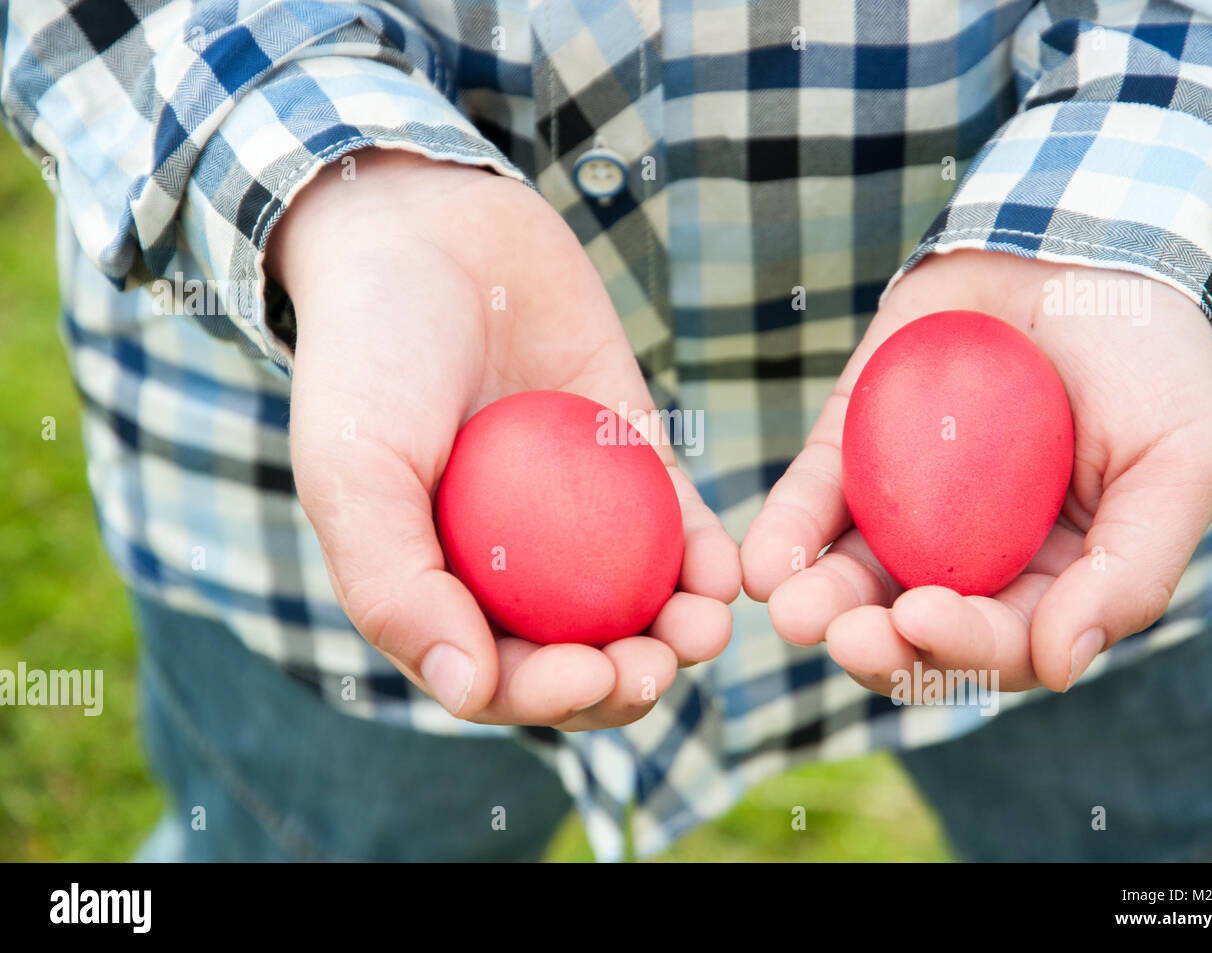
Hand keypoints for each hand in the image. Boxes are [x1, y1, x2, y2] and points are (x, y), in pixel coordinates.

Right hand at [266, 148, 739, 728]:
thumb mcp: (355, 470)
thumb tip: (466, 689)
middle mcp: (507, 564)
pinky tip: (726, 571)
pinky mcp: (630, 460)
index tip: (588, 675)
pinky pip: (676, 526)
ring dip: (676, 632)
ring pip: (635, 603)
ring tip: (705, 629)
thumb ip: (395, 585)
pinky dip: (703, 557)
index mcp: (434, 584)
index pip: (497, 674)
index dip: (547, 696)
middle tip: (659, 666)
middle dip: (624, 680)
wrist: (429, 229)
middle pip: (577, 654)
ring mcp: (574, 515)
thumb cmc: (369, 353)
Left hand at [741, 250, 1211, 693]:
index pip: (1003, 641)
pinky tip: (764, 562)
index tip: (922, 617)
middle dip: (877, 643)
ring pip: (856, 578)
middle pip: (918, 627)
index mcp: (1056, 578)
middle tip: (840, 635)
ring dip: (819, 602)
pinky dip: (788, 534)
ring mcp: (911, 507)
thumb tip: (1058, 667)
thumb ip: (1130, 569)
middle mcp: (976, 557)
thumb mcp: (1177, 460)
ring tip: (787, 608)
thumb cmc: (1147, 355)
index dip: (962, 645)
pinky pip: (815, 503)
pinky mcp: (855, 451)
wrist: (1080, 243)